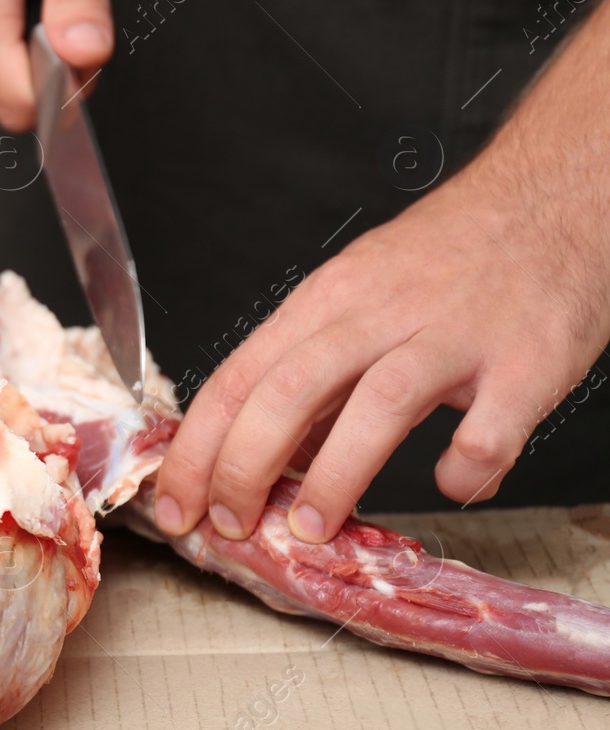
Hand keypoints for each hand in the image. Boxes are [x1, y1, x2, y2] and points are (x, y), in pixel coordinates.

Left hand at [153, 0, 609, 542]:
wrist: (552, 200)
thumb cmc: (448, 259)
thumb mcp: (357, 297)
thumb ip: (313, 375)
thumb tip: (267, 457)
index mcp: (325, 301)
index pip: (237, 378)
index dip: (197, 450)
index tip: (177, 505)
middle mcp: (379, 313)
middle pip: (287, 390)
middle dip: (243, 467)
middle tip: (231, 526)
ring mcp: (454, 336)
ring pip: (375, 406)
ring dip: (334, 477)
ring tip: (311, 530)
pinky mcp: (526, 362)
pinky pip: (489, 428)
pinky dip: (465, 466)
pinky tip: (453, 485)